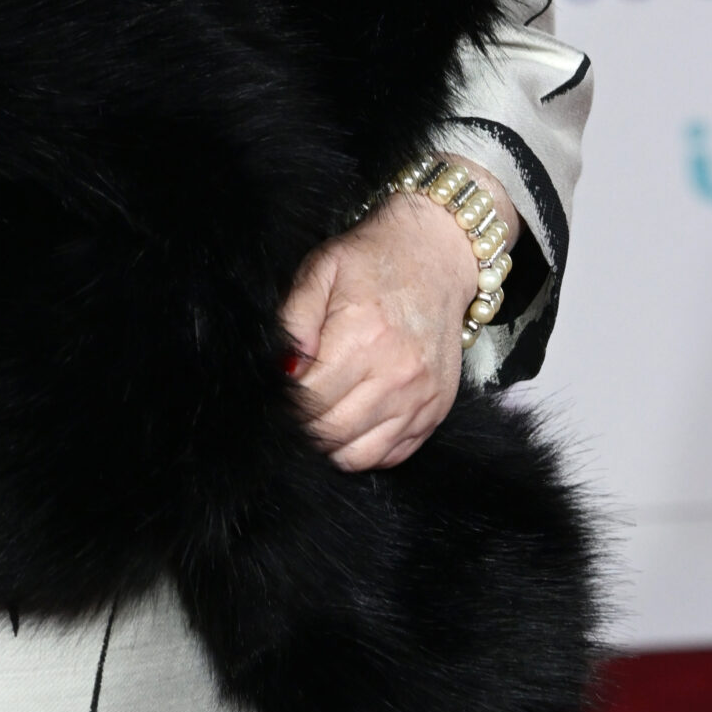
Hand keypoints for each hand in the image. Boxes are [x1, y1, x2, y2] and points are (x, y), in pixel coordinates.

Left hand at [280, 188, 486, 470]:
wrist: (435, 256)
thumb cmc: (371, 261)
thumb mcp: (320, 269)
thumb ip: (294, 318)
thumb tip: (282, 367)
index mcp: (362, 337)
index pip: (308, 400)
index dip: (283, 403)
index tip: (275, 392)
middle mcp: (396, 374)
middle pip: (330, 432)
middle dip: (301, 426)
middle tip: (292, 407)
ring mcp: (420, 397)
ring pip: (358, 454)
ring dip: (329, 444)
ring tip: (319, 416)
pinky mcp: (436, 410)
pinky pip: (390, 455)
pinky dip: (363, 449)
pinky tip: (350, 422)